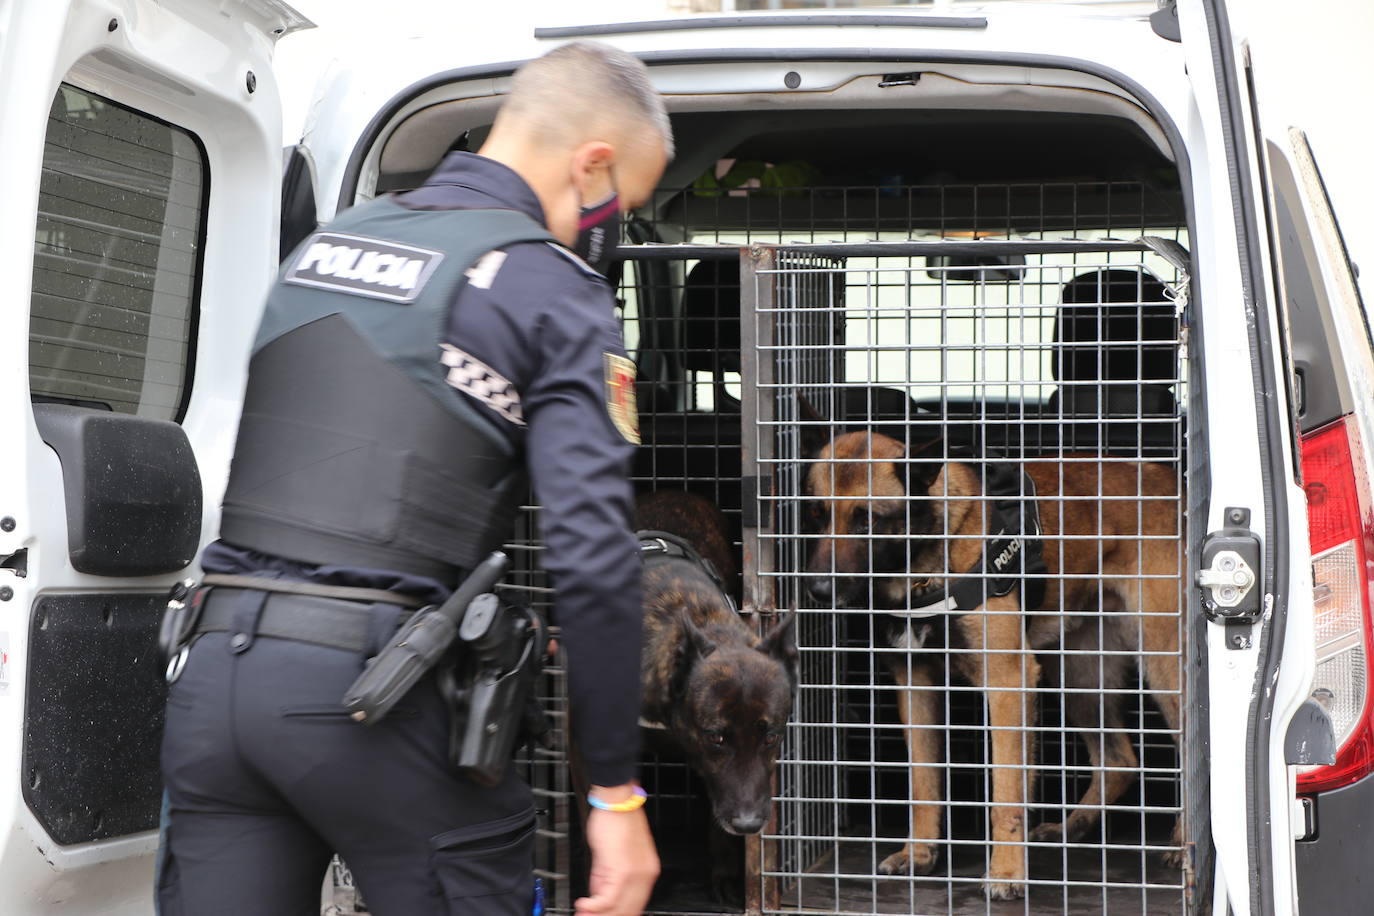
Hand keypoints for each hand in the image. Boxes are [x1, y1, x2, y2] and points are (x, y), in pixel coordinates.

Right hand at [574, 789, 659, 915]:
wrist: (617, 802)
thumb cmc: (616, 822)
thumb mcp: (615, 855)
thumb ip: (608, 877)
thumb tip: (598, 895)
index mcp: (647, 872)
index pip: (634, 904)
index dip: (618, 914)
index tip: (600, 915)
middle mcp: (645, 876)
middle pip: (628, 910)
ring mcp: (635, 875)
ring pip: (618, 909)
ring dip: (597, 915)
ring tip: (582, 915)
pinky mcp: (622, 871)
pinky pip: (607, 900)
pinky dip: (593, 906)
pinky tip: (583, 905)